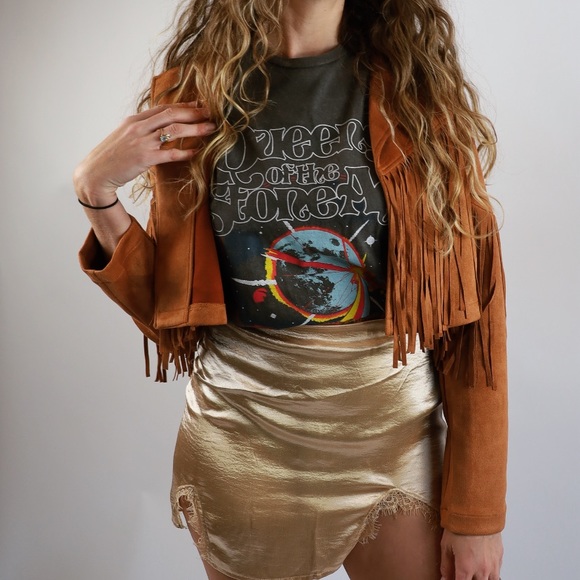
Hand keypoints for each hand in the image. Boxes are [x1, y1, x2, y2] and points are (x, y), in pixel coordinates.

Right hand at [73, 103, 216, 204]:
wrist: (96, 173)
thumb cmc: (112, 158)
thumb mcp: (124, 137)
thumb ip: (141, 131)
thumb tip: (158, 129)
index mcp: (134, 121)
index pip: (163, 108)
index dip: (183, 105)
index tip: (199, 105)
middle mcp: (139, 127)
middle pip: (171, 114)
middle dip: (193, 112)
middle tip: (211, 113)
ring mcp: (142, 142)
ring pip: (174, 130)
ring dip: (195, 128)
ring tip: (210, 129)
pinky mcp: (145, 158)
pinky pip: (170, 153)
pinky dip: (185, 152)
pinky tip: (196, 152)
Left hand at [440, 529, 502, 579]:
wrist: (478, 511)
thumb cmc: (461, 525)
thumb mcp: (446, 545)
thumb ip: (446, 565)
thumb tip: (445, 577)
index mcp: (466, 567)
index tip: (451, 578)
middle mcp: (481, 569)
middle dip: (468, 579)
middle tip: (462, 573)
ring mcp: (493, 565)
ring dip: (481, 579)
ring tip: (473, 572)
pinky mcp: (500, 557)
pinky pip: (497, 573)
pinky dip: (490, 574)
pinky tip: (483, 568)